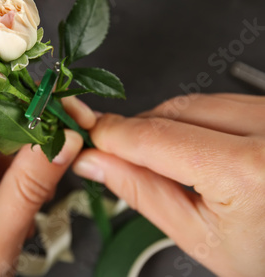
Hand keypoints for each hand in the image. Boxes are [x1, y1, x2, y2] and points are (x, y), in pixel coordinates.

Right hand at [73, 93, 264, 276]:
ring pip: (198, 101)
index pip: (154, 137)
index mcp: (248, 172)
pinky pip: (224, 101)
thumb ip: (141, 192)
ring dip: (168, 125)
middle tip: (120, 156)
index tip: (88, 136)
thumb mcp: (200, 236)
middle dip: (139, 130)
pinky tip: (197, 149)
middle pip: (175, 109)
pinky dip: (197, 121)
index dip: (111, 134)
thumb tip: (97, 163)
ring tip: (169, 163)